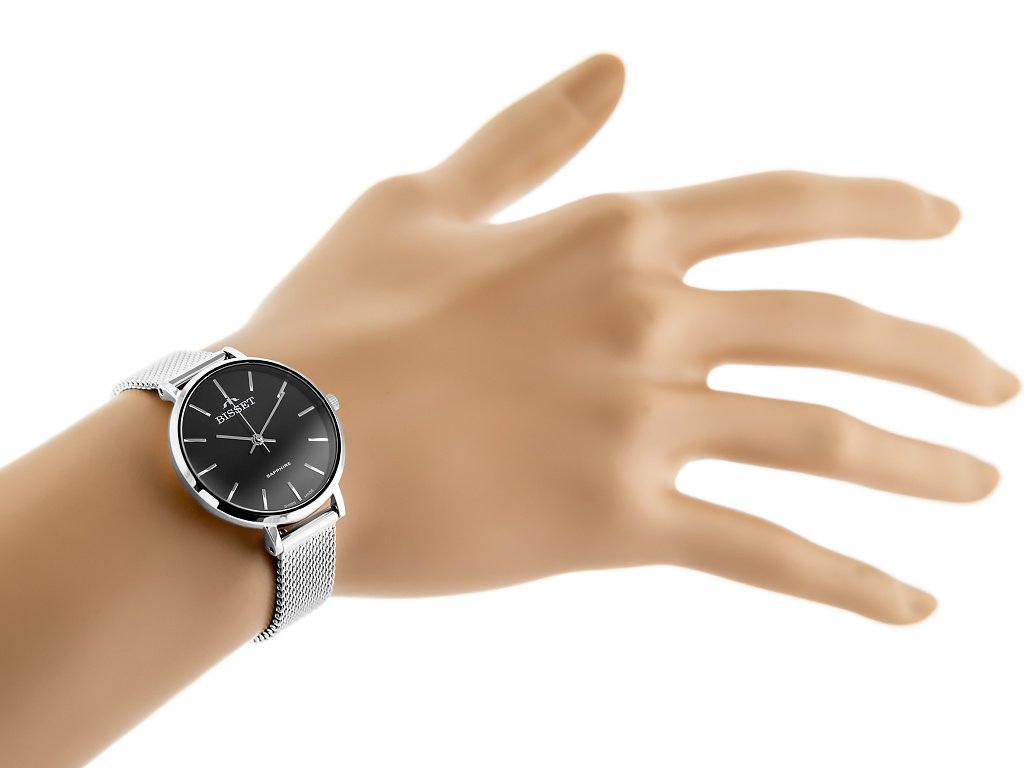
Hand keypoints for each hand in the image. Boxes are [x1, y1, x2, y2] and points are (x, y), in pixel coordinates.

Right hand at [219, 53, 1017, 622]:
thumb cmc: (336, 318)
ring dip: (919, 462)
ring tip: (981, 483)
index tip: (950, 224)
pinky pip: (762, 553)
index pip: (785, 206)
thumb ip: (531, 134)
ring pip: (823, 439)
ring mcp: (640, 424)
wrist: (274, 445)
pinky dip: (847, 582)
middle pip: (835, 330)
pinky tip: (912, 604)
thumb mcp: (423, 197)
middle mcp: (648, 320)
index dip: (881, 209)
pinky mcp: (618, 524)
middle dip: (935, 355)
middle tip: (999, 382)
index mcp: (611, 233)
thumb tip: (616, 64)